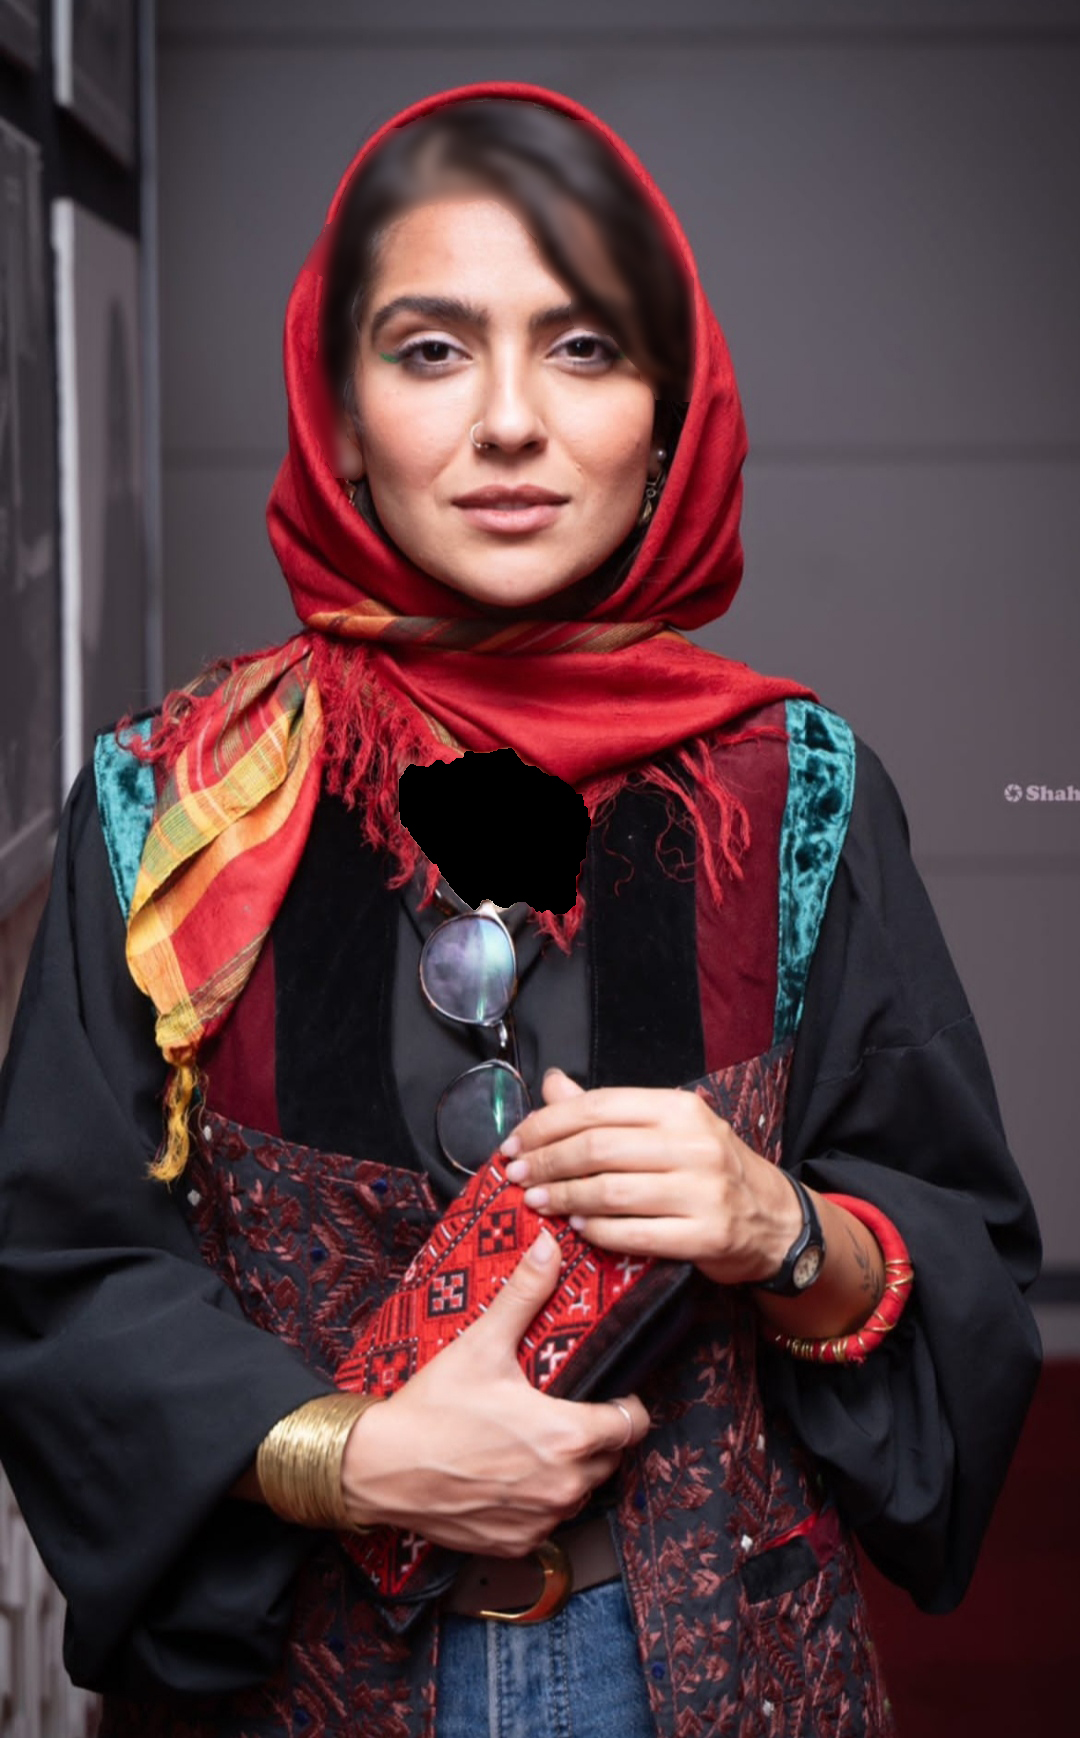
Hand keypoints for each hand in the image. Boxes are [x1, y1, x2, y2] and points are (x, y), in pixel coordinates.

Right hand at [340, 1225, 651, 1553]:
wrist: (379, 1467)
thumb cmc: (432, 1409)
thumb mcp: (482, 1344)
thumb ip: (524, 1294)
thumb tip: (549, 1248)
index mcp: (567, 1436)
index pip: (633, 1425)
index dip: (627, 1406)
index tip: (609, 1396)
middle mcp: (563, 1485)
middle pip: (610, 1459)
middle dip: (595, 1436)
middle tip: (562, 1411)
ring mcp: (540, 1520)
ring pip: (580, 1492)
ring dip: (568, 1471)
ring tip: (534, 1441)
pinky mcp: (516, 1543)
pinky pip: (547, 1522)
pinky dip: (537, 1501)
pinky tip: (510, 1474)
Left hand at [499, 1066, 804, 1286]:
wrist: (773, 1220)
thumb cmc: (709, 1169)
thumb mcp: (667, 1128)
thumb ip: (607, 1110)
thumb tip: (552, 1083)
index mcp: (679, 1108)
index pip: (598, 1106)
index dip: (547, 1124)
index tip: (516, 1142)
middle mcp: (695, 1144)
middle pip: (598, 1148)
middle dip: (547, 1162)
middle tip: (516, 1174)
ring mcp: (703, 1191)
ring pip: (611, 1192)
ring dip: (564, 1198)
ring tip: (536, 1201)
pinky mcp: (706, 1236)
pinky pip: (634, 1234)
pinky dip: (597, 1231)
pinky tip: (577, 1227)